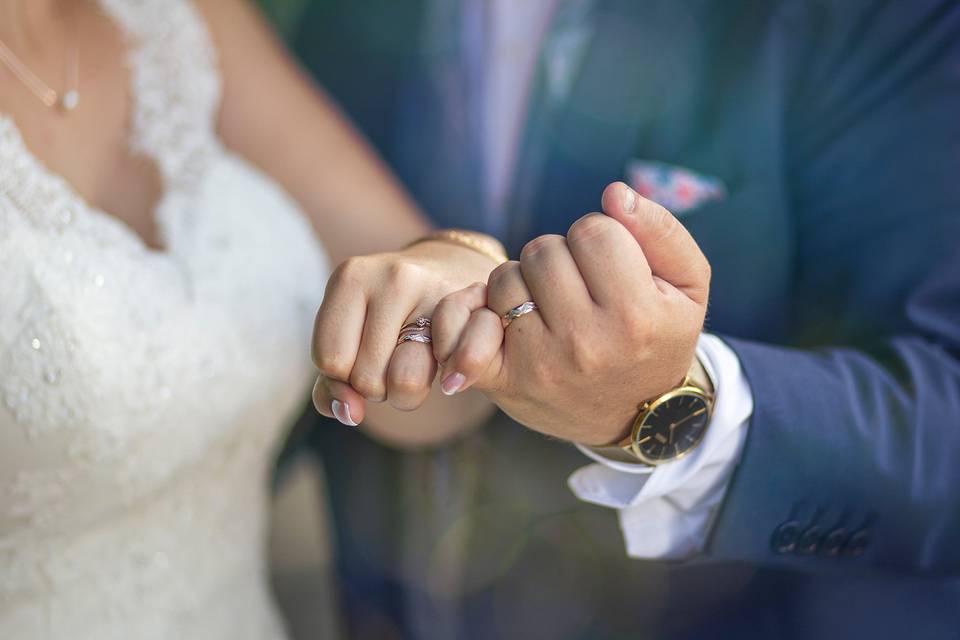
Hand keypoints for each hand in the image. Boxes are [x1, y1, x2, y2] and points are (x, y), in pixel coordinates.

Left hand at [311, 237, 499, 424]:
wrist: (448, 274)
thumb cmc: (385, 316)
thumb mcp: (347, 339)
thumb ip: (331, 386)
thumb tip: (351, 414)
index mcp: (350, 277)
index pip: (329, 359)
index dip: (341, 374)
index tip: (358, 356)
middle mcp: (392, 277)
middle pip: (365, 377)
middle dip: (373, 385)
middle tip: (389, 358)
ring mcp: (436, 293)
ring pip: (404, 382)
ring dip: (404, 390)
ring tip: (410, 362)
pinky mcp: (470, 316)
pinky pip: (446, 374)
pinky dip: (444, 381)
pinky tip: (441, 363)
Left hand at [439, 182, 710, 444]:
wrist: (639, 416)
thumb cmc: (660, 336)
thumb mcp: (687, 285)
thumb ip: (660, 230)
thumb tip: (613, 193)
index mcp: (635, 315)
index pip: (592, 231)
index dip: (599, 239)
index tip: (609, 266)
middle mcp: (585, 342)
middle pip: (543, 250)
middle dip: (559, 258)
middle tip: (578, 288)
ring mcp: (540, 363)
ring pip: (505, 278)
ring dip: (523, 282)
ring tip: (550, 307)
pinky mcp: (505, 381)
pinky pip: (466, 323)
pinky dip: (470, 312)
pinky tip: (492, 320)